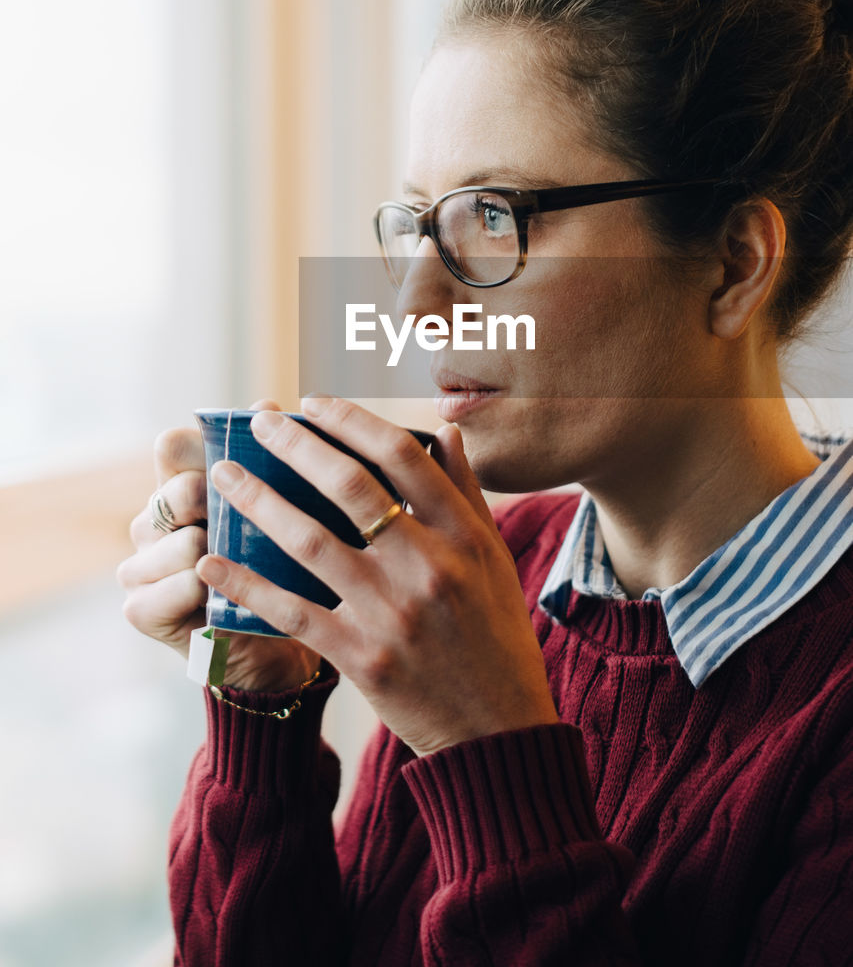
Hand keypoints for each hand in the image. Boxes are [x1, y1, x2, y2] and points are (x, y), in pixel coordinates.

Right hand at [118, 399, 321, 691]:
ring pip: (178, 541)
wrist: (277, 646)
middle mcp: (155, 522)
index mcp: (182, 487)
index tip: (244, 453)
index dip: (204, 445)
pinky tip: (213, 595)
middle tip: (233, 517)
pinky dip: (197, 592)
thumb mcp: (288, 510)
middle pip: (174, 490)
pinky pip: (167, 589)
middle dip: (211, 500)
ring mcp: (142, 566)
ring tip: (229, 563)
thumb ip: (275, 459)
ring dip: (209, 550)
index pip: (173, 446)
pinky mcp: (141, 610)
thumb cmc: (285, 569)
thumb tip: (266, 402)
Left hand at [195, 395, 559, 756]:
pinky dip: (249, 586)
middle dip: (297, 445)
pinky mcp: (362, 658)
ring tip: (224, 477)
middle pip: (351, 486)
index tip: (314, 402)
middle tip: (259, 420)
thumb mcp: (494, 560)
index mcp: (463, 536)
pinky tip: (213, 564)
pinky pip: (293, 612)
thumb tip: (446, 430)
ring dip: (261, 503)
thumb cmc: (496, 637)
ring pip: (312, 541)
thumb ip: (467, 493)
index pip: (403, 456)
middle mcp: (429, 566)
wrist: (498, 732)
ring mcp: (392, 613)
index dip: (353, 421)